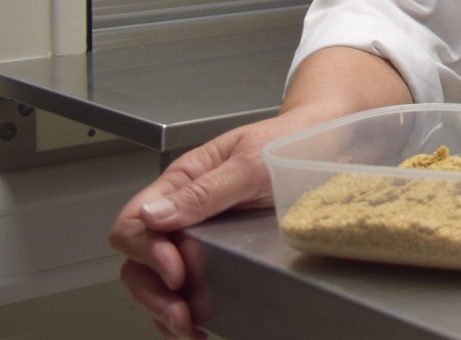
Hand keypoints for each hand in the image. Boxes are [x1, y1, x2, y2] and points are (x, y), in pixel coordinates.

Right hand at [109, 46, 407, 338]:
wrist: (326, 140)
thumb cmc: (290, 141)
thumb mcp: (251, 162)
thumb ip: (204, 190)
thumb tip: (153, 215)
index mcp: (182, 181)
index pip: (134, 222)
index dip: (146, 252)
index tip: (177, 269)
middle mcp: (185, 208)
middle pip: (138, 259)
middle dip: (153, 290)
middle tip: (179, 312)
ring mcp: (201, 231)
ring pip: (157, 277)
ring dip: (163, 307)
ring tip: (186, 327)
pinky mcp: (220, 249)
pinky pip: (188, 283)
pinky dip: (184, 307)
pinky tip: (198, 322)